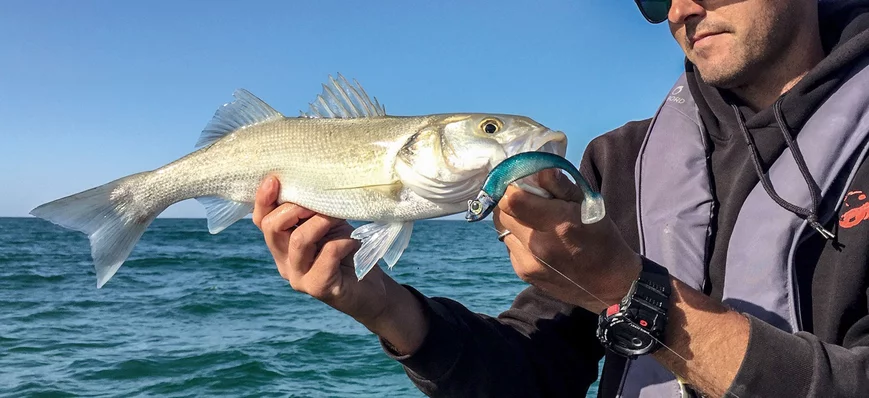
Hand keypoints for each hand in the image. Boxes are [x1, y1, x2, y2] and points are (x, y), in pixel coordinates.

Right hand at [252, 176, 428, 353]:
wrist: (370, 290)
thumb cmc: (347, 250)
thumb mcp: (328, 224)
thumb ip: (313, 209)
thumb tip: (309, 180)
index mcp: (281, 245)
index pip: (261, 220)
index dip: (264, 200)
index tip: (275, 179)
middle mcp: (283, 262)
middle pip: (272, 228)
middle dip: (295, 207)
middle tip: (319, 202)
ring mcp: (299, 277)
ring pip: (298, 241)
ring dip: (321, 221)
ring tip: (338, 218)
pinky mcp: (318, 287)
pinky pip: (327, 255)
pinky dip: (343, 242)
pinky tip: (354, 241)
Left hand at [493, 169, 641, 312]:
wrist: (609, 284)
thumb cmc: (602, 239)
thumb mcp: (589, 206)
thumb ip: (561, 186)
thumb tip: (538, 169)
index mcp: (558, 224)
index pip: (512, 199)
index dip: (512, 185)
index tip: (521, 181)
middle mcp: (538, 245)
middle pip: (502, 211)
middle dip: (510, 200)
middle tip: (527, 197)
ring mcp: (528, 262)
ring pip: (502, 228)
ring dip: (512, 218)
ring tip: (533, 218)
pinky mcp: (523, 272)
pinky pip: (509, 244)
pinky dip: (517, 236)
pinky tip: (536, 237)